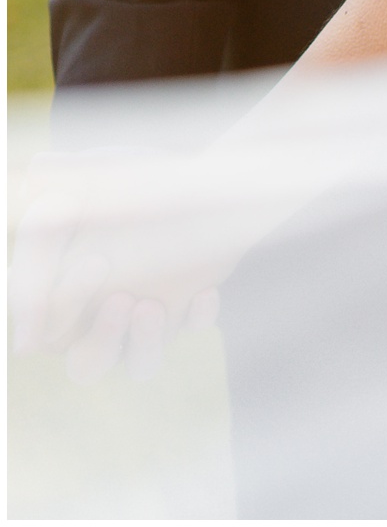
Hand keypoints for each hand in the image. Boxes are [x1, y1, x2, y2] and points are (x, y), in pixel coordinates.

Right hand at [11, 151, 235, 382]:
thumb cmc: (131, 179)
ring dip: (144, 344)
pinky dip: (197, 318)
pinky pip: (191, 331)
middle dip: (101, 341)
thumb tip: (28, 184)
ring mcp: (144, 318)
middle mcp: (100, 316)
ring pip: (138, 367)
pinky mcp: (185, 309)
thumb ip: (53, 204)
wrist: (193, 173)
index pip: (45, 329)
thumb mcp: (89, 180)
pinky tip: (204, 292)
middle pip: (85, 366)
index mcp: (64, 293)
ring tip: (150, 306)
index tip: (94, 262)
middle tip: (122, 298)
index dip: (63, 307)